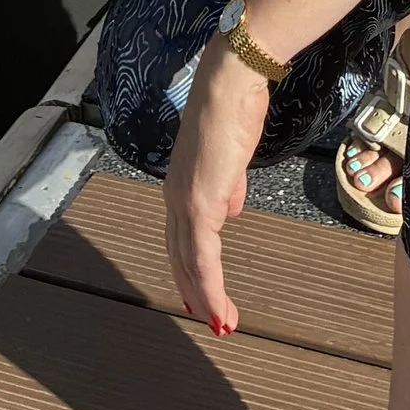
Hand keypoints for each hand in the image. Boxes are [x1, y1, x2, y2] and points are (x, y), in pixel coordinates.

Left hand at [164, 35, 269, 337]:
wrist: (231, 85)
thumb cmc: (234, 111)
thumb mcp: (231, 158)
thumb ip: (228, 187)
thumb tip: (230, 212)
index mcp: (181, 186)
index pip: (183, 239)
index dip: (193, 270)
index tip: (204, 296)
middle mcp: (175, 198)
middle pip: (181, 258)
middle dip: (196, 292)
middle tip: (214, 321)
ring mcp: (184, 202)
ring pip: (190, 264)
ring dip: (205, 298)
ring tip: (222, 324)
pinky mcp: (199, 204)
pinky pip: (203, 256)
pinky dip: (210, 287)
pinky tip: (219, 307)